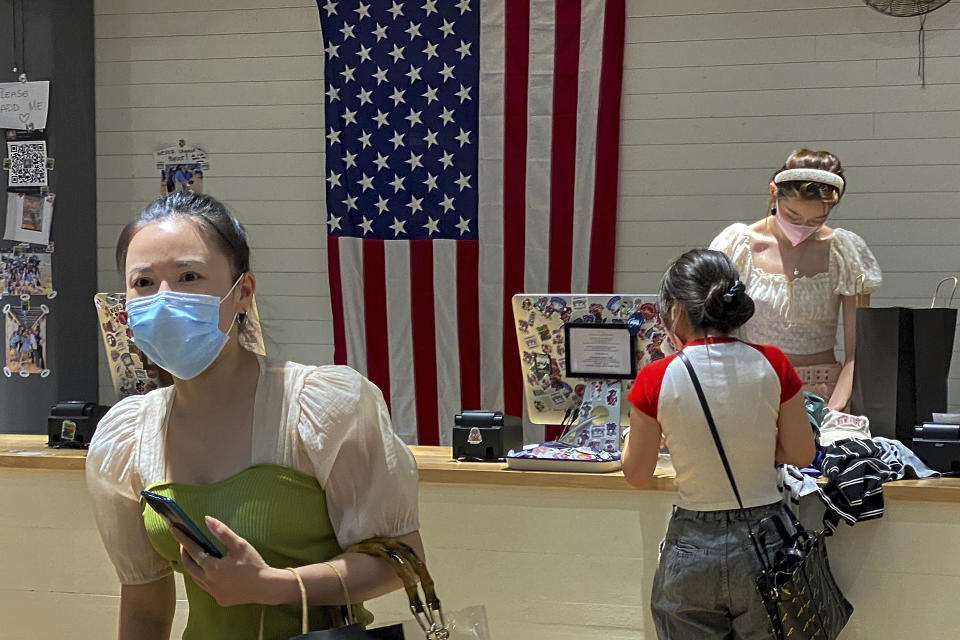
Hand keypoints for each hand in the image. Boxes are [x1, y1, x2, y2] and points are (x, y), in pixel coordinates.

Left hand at [171, 516, 289, 606]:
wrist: (267, 587)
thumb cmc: (254, 565)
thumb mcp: (240, 545)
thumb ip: (222, 533)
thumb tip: (207, 520)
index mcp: (212, 569)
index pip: (193, 550)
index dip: (183, 539)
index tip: (174, 529)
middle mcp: (209, 582)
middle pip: (190, 566)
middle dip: (185, 553)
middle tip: (184, 542)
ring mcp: (214, 593)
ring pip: (195, 578)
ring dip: (192, 566)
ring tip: (193, 555)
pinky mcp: (220, 599)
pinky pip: (205, 587)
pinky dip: (202, 577)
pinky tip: (208, 571)